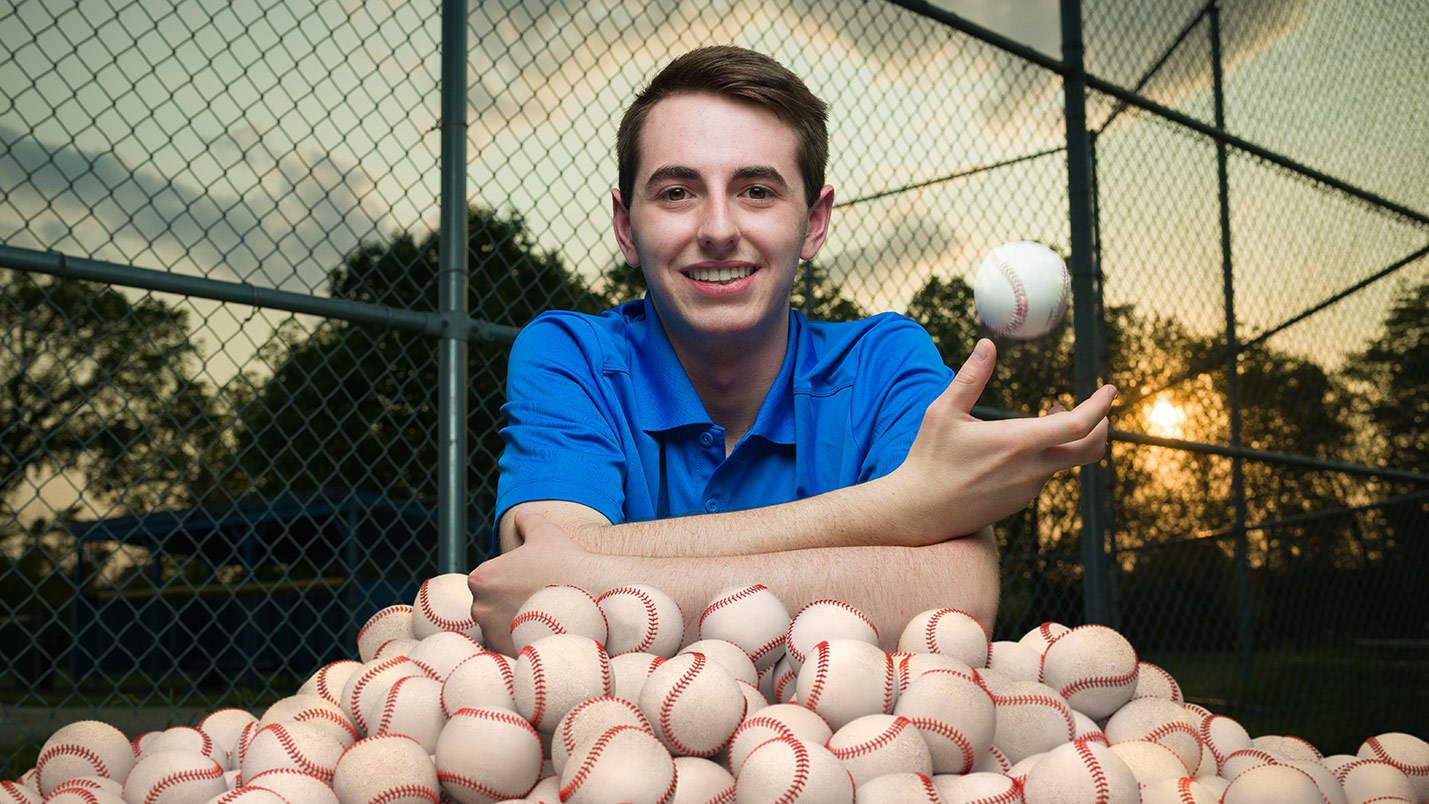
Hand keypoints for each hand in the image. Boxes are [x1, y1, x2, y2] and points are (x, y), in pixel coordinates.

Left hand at [467, 510, 592, 655]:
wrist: (593, 595)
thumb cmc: (567, 563)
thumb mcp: (545, 532)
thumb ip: (527, 521)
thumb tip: (522, 514)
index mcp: (481, 578)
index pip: (487, 582)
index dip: (508, 582)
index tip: (529, 583)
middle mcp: (479, 607)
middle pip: (489, 607)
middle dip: (508, 605)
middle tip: (537, 600)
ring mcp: (493, 634)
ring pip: (500, 629)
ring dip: (515, 625)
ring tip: (543, 618)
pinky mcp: (509, 652)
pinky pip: (512, 647)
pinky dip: (524, 642)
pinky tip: (545, 632)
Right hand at [890, 338, 1114, 541]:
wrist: (921, 512)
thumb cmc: (929, 459)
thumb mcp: (942, 412)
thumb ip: (970, 378)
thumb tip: (988, 345)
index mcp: (1017, 442)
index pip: (1078, 424)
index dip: (1100, 405)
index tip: (1109, 389)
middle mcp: (1031, 469)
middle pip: (1090, 449)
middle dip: (1101, 425)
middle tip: (1096, 406)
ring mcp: (1028, 489)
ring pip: (1064, 460)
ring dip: (1066, 437)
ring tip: (1048, 415)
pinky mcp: (1020, 501)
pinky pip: (1044, 475)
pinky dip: (1047, 455)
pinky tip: (1022, 446)